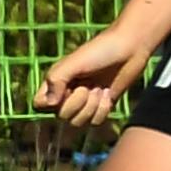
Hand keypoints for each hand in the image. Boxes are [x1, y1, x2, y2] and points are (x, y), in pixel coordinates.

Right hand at [36, 24, 150, 129]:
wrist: (130, 48)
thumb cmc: (100, 51)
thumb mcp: (73, 62)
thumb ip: (56, 80)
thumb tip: (50, 105)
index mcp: (55, 82)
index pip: (39, 105)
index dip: (52, 102)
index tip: (67, 87)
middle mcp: (67, 93)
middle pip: (61, 116)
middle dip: (78, 102)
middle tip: (89, 85)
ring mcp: (85, 101)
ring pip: (78, 122)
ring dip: (91, 107)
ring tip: (100, 89)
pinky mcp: (102, 105)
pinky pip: (95, 122)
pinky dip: (103, 110)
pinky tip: (108, 94)